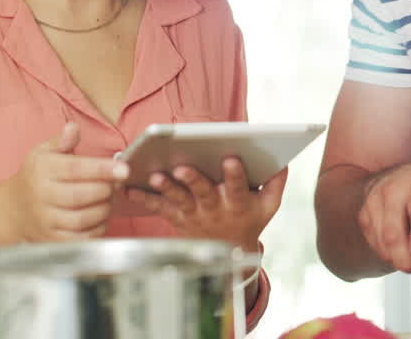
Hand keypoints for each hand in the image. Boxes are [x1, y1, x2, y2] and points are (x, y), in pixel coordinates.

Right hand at [1, 122, 128, 242]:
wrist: (12, 210)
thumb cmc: (35, 178)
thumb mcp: (42, 153)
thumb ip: (61, 141)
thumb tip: (73, 128)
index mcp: (43, 170)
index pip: (76, 168)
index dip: (102, 169)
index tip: (123, 169)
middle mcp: (42, 196)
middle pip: (83, 195)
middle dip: (107, 189)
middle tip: (116, 183)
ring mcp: (46, 220)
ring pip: (84, 218)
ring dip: (105, 208)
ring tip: (108, 198)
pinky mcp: (52, 240)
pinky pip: (82, 238)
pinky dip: (98, 228)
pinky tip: (100, 217)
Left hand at [126, 157, 286, 251]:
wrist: (228, 252)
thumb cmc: (249, 219)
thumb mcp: (269, 206)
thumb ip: (276, 183)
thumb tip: (282, 160)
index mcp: (239, 204)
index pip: (238, 189)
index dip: (235, 175)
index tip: (231, 158)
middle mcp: (215, 210)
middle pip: (204, 194)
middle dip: (193, 180)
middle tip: (183, 167)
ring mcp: (194, 215)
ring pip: (179, 201)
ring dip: (166, 188)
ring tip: (155, 175)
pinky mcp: (177, 218)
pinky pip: (159, 208)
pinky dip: (143, 199)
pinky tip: (128, 187)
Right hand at [357, 163, 410, 273]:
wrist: (397, 176)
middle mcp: (394, 191)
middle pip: (394, 231)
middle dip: (404, 257)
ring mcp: (374, 202)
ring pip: (382, 240)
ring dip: (396, 258)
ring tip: (409, 259)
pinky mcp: (363, 215)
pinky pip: (373, 242)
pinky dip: (386, 253)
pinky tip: (397, 250)